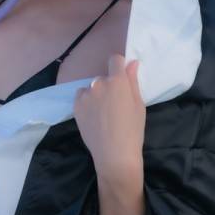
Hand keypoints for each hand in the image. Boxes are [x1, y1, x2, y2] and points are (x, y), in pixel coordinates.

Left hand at [73, 54, 144, 177]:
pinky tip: (94, 117)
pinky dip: (87, 102)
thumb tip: (132, 62)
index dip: (119, 66)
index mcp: (117, 81)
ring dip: (97, 94)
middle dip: (110, 85)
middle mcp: (99, 83)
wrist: (114, 154)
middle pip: (104, 77)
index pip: (115, 60)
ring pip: (93, 88)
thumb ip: (133, 81)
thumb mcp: (138, 104)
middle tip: (116, 105)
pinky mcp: (76, 106)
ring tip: (104, 114)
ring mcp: (85, 94)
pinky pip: (82, 96)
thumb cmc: (133, 130)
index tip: (122, 77)